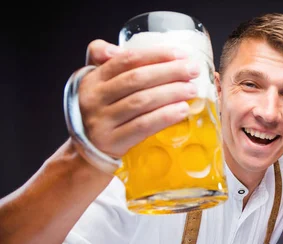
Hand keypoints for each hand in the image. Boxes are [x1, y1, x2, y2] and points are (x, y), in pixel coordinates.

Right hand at [75, 40, 200, 157]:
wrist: (89, 150)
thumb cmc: (103, 112)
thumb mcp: (100, 85)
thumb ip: (113, 62)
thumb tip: (141, 52)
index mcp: (93, 78)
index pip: (126, 60)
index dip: (156, 55)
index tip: (181, 55)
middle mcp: (94, 97)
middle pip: (136, 79)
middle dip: (169, 72)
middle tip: (193, 71)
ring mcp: (101, 120)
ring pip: (141, 101)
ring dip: (171, 93)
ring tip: (192, 90)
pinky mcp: (112, 141)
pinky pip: (143, 126)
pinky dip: (165, 116)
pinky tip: (182, 110)